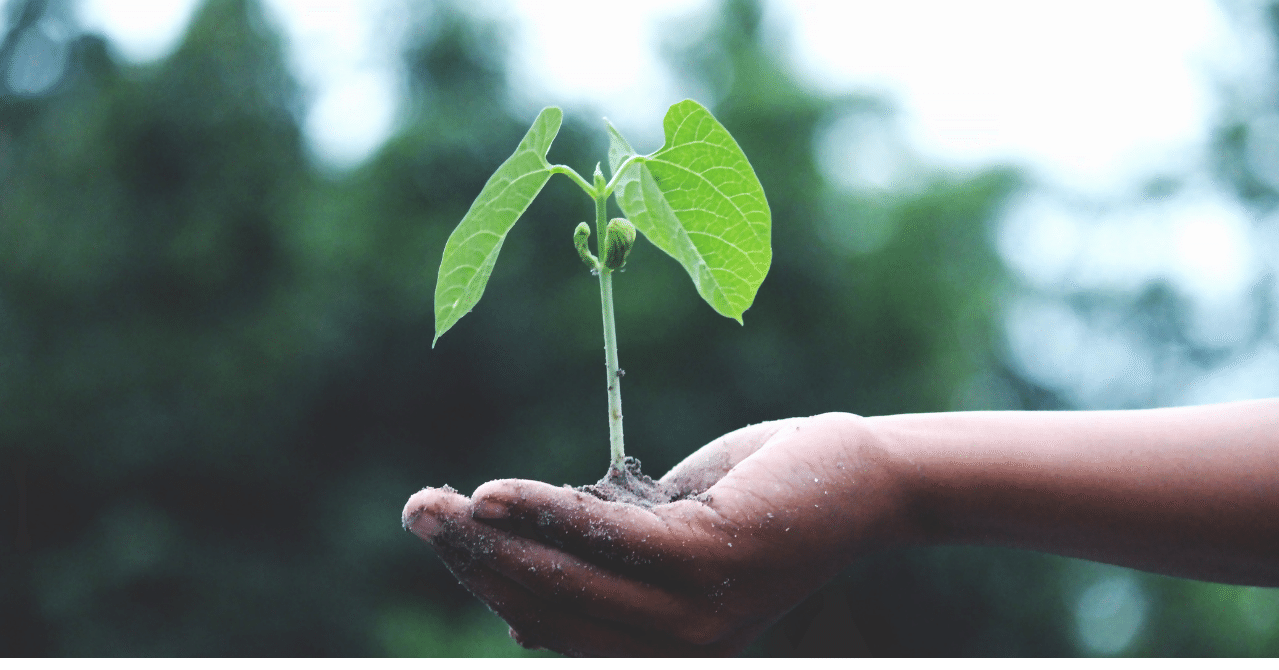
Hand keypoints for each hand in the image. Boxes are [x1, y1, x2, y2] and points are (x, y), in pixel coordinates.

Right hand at [401, 412, 905, 655]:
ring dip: (492, 540)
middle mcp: (678, 650)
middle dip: (473, 562)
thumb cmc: (762, 499)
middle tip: (416, 511)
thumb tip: (524, 546)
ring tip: (436, 504)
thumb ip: (607, 549)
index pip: (553, 626)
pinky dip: (547, 515)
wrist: (863, 479)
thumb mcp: (670, 530)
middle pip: (548, 609)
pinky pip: (610, 540)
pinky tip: (495, 493)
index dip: (488, 582)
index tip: (443, 532)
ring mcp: (697, 611)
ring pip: (568, 581)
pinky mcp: (713, 559)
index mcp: (663, 648)